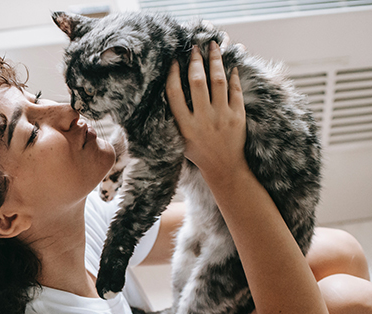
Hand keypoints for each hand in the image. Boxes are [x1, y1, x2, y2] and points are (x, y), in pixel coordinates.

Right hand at [166, 41, 246, 182]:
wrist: (224, 168)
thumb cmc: (199, 153)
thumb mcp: (180, 139)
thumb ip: (176, 118)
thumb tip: (173, 90)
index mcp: (185, 126)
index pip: (174, 93)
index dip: (173, 74)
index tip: (174, 61)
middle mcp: (203, 120)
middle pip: (196, 82)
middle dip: (195, 61)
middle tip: (195, 48)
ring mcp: (222, 117)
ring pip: (218, 81)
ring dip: (215, 61)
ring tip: (214, 47)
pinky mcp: (238, 116)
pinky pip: (235, 90)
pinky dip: (233, 76)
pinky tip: (231, 66)